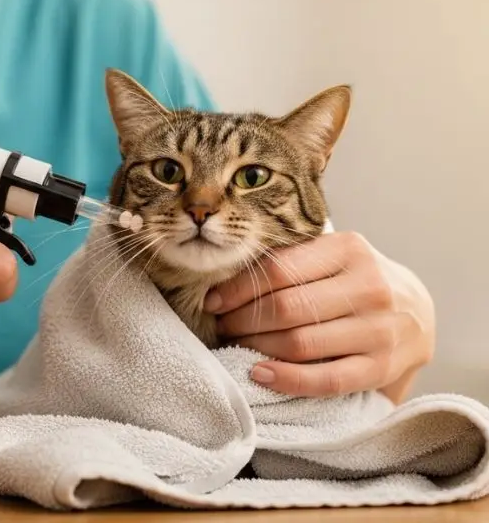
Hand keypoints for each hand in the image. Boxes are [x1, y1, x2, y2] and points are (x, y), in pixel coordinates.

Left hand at [203, 231, 434, 400]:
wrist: (417, 310)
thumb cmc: (355, 281)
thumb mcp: (331, 257)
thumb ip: (290, 262)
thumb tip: (223, 284)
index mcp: (349, 249)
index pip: (278, 270)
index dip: (237, 289)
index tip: (213, 301)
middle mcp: (369, 286)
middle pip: (286, 308)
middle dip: (242, 321)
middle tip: (222, 327)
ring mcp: (380, 328)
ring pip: (301, 344)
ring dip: (257, 348)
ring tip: (237, 346)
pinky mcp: (383, 366)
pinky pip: (326, 379)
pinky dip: (287, 379)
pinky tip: (260, 373)